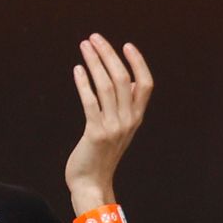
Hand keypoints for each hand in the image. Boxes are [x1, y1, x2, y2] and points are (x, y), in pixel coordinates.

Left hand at [62, 35, 152, 209]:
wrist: (92, 184)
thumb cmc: (101, 154)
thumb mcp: (119, 129)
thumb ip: (126, 107)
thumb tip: (129, 82)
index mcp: (136, 118)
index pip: (145, 85)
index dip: (138, 63)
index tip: (127, 45)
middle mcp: (129, 121)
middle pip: (123, 79)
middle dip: (108, 54)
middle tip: (94, 38)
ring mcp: (113, 127)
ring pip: (106, 86)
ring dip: (94, 62)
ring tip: (84, 46)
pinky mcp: (96, 133)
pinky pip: (90, 101)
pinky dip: (83, 83)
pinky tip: (77, 70)